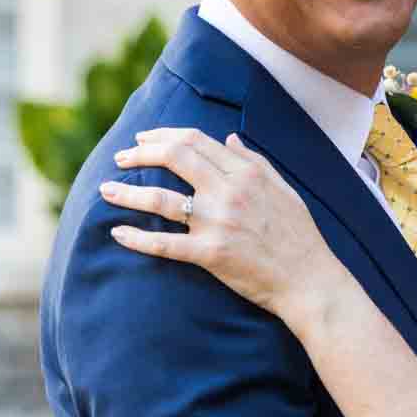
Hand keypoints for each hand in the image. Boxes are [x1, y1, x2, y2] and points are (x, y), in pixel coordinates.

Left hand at [101, 127, 329, 323]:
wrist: (310, 281)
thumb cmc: (300, 237)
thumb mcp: (284, 189)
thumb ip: (254, 161)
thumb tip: (228, 139)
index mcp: (247, 173)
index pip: (196, 141)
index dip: (163, 136)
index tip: (143, 140)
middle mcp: (230, 192)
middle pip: (174, 158)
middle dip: (141, 154)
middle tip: (120, 159)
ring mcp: (218, 223)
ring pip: (161, 200)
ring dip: (127, 192)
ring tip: (106, 190)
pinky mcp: (211, 255)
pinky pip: (165, 244)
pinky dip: (137, 238)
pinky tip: (117, 233)